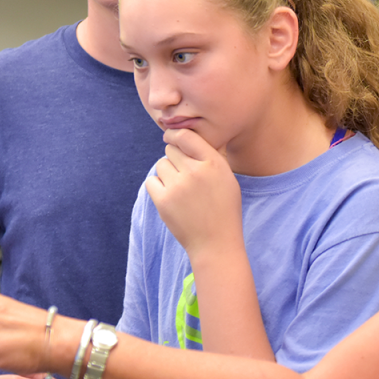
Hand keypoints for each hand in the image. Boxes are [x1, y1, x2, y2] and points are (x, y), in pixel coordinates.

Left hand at [145, 128, 243, 257]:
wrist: (216, 243)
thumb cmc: (223, 209)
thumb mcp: (226, 177)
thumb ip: (209, 157)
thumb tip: (184, 138)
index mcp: (214, 163)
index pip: (186, 136)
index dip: (176, 136)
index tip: (172, 139)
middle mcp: (195, 172)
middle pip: (171, 149)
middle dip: (175, 158)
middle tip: (184, 175)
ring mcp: (178, 186)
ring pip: (161, 164)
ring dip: (167, 173)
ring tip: (180, 189)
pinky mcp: (163, 201)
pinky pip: (151, 181)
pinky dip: (158, 186)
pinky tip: (170, 195)